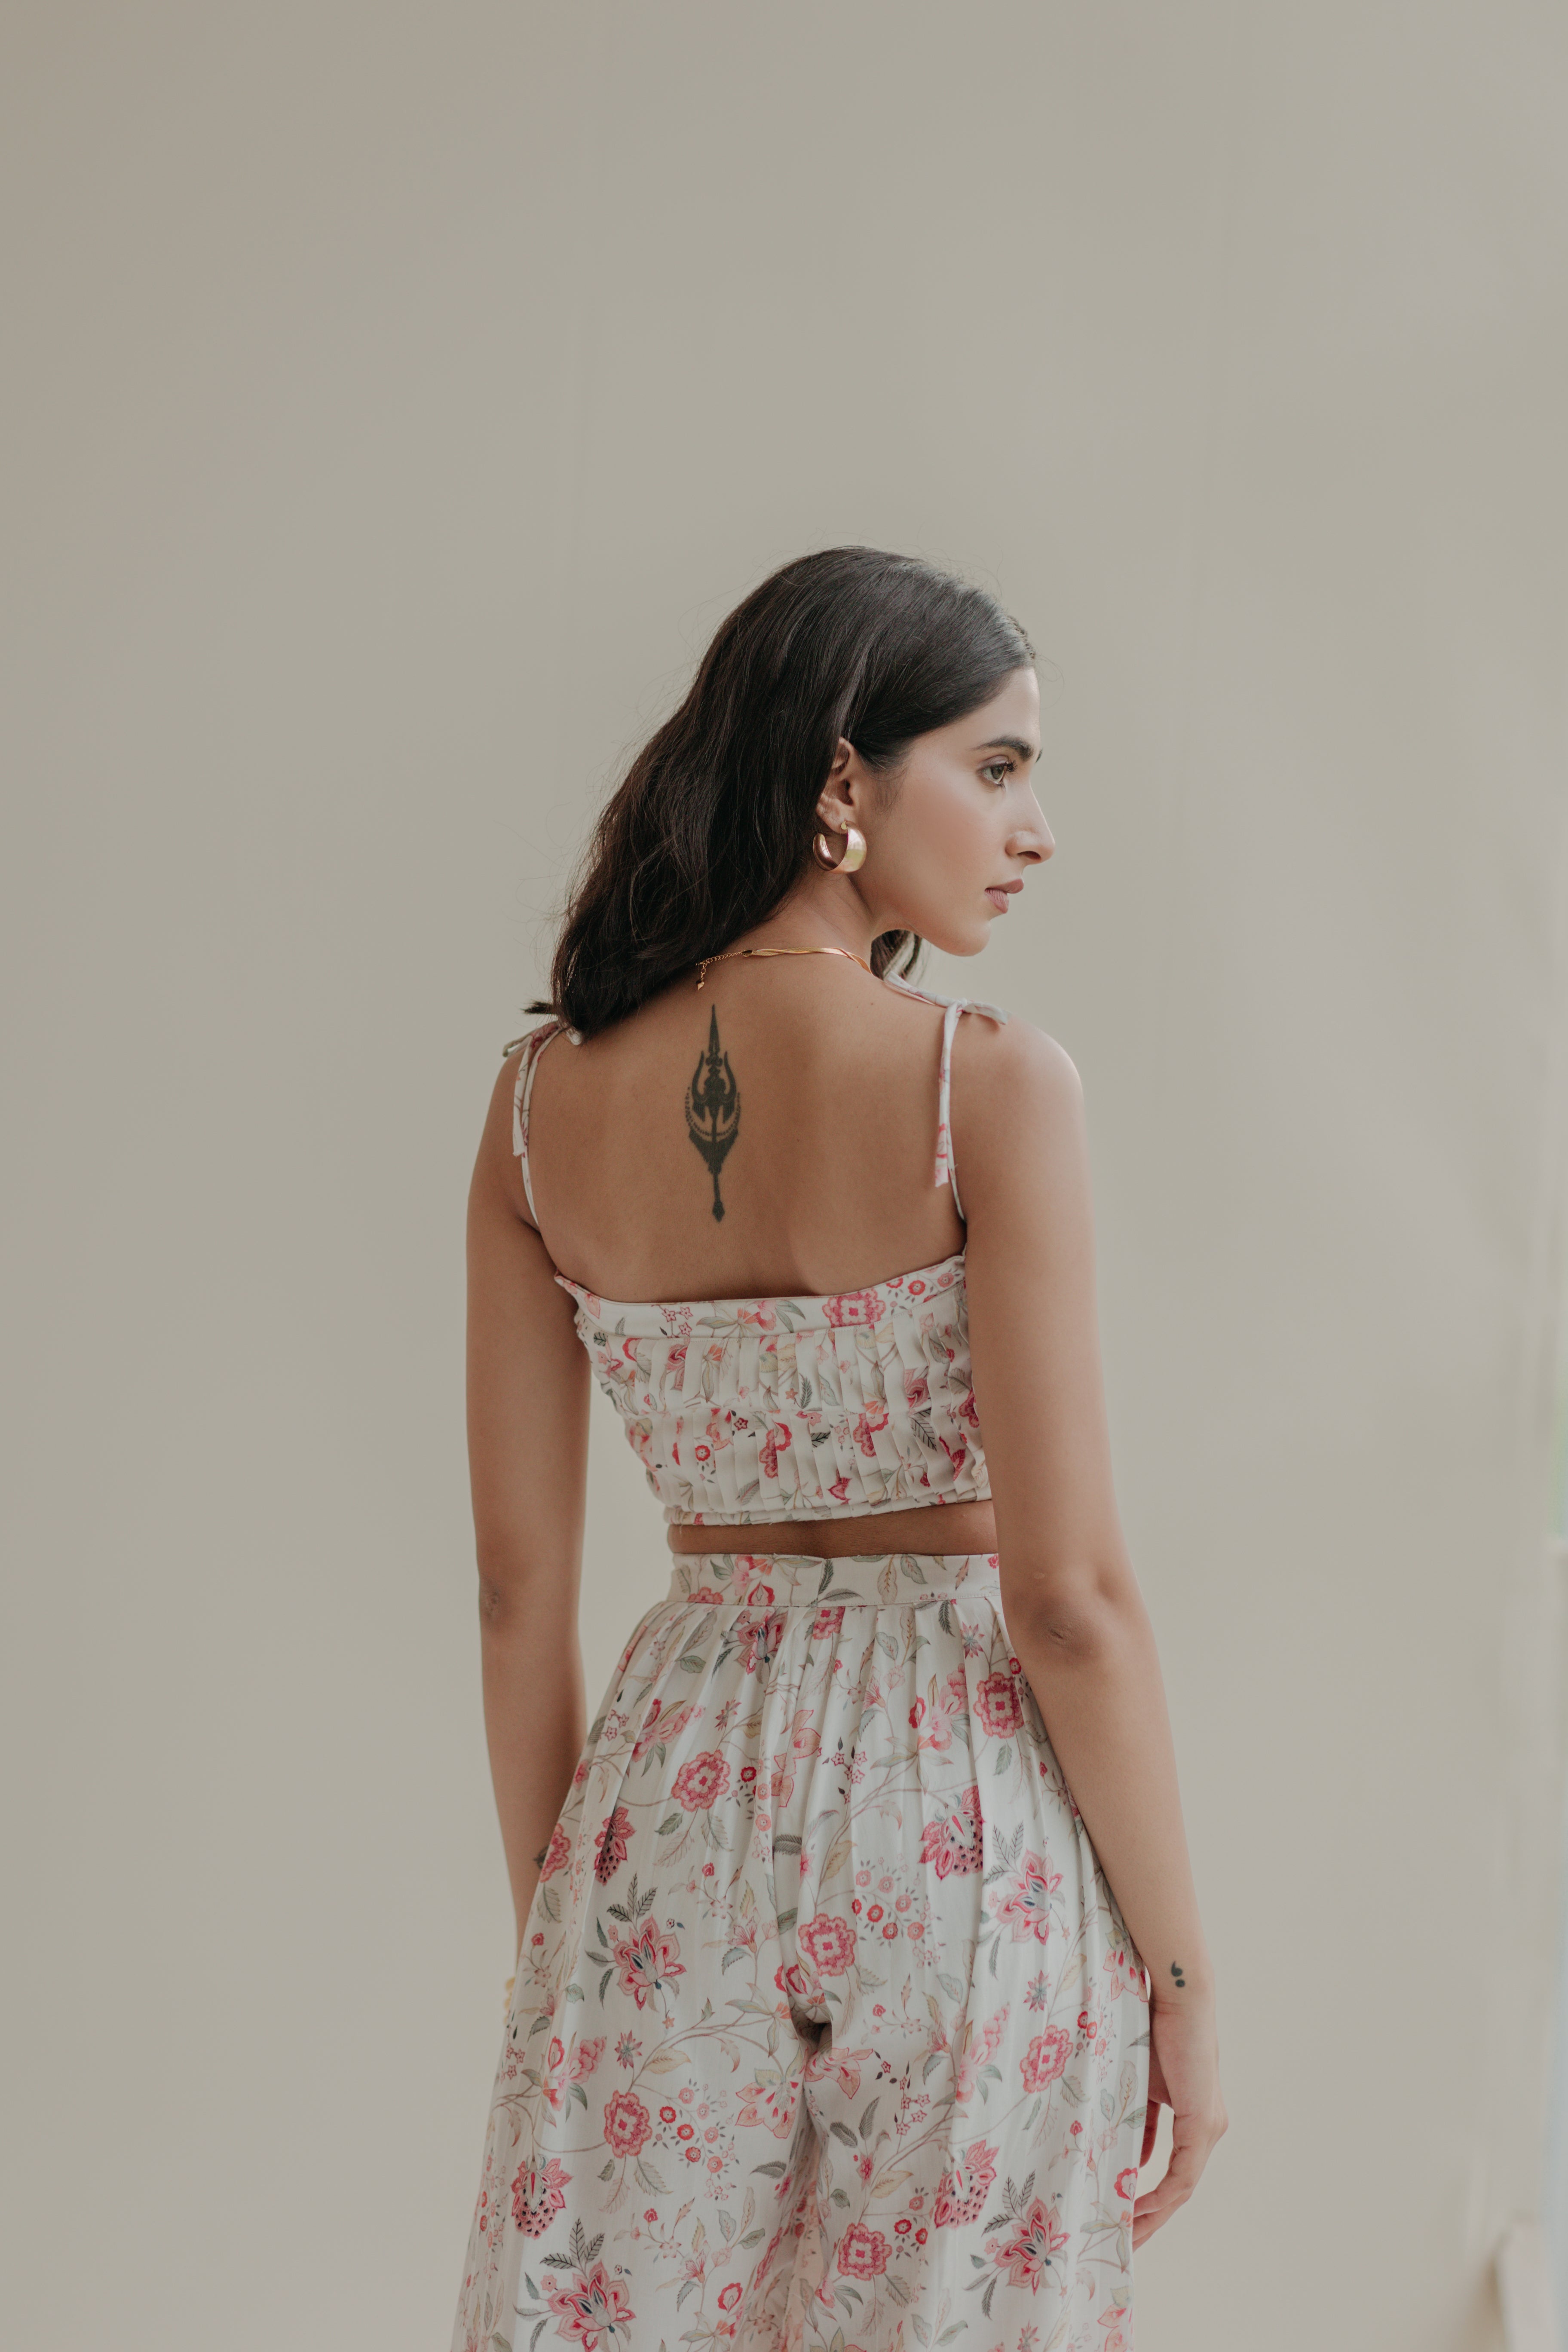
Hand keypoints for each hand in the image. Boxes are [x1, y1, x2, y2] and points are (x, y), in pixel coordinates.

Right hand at [1133, 1994, 1226, 2248]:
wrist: (1177, 1999)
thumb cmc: (1154, 2030)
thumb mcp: (1139, 2084)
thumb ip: (1136, 2118)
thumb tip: (1124, 2155)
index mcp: (1194, 2117)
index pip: (1172, 2170)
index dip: (1149, 2197)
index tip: (1124, 2214)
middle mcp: (1208, 2128)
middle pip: (1178, 2189)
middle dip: (1151, 2218)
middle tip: (1126, 2242)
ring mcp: (1209, 2128)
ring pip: (1181, 2187)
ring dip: (1154, 2213)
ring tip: (1128, 2233)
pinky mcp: (1204, 2124)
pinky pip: (1183, 2174)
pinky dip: (1160, 2193)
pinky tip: (1137, 2206)